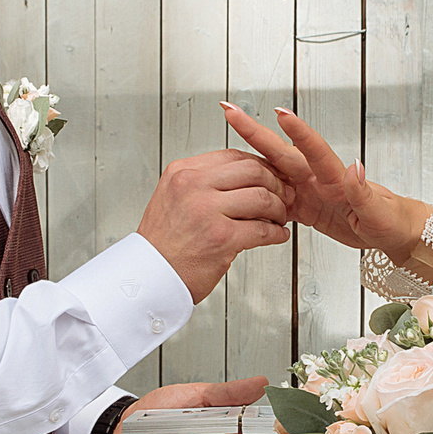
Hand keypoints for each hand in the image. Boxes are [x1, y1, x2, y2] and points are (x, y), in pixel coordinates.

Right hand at [136, 149, 290, 300]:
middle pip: (253, 171)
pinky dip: (277, 233)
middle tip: (284, 195)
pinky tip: (278, 235)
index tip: (271, 176)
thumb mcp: (173, 197)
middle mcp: (193, 186)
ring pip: (262, 198)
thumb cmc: (163, 243)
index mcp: (182, 172)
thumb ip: (203, 183)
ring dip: (279, 209)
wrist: (148, 276)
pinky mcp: (221, 238)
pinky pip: (262, 229)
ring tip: (280, 217)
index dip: (260, 165)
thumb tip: (243, 176)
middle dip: (275, 183)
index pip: (233, 156)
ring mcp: (207, 211)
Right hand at [219, 103, 420, 258]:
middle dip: (255, 131)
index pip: (313, 149)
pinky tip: (239, 188)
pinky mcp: (305, 207)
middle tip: (231, 111)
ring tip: (225, 138)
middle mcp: (317, 178)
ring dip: (249, 156)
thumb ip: (363, 192)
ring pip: (272, 171)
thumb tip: (356, 168)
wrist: (392, 231)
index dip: (297, 131)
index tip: (279, 112)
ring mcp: (309, 190)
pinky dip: (258, 192)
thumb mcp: (378, 212)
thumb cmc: (390, 219)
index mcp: (335, 177)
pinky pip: (275, 198)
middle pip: (280, 151)